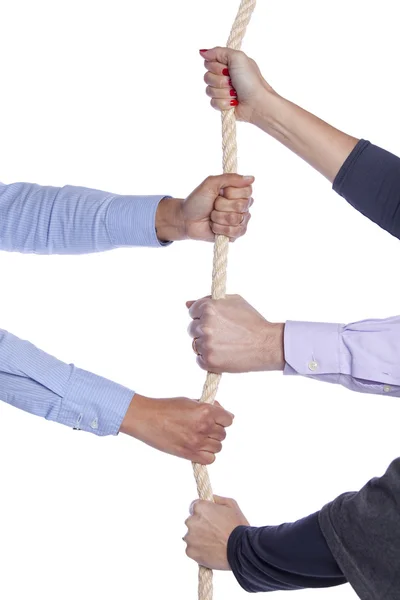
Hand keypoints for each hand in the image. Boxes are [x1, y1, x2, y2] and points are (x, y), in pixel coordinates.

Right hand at [119, 394, 233, 464]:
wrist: (146, 418)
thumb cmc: (166, 407)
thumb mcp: (189, 401)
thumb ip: (208, 407)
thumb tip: (227, 414)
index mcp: (205, 410)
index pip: (228, 419)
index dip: (223, 419)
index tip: (216, 419)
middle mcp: (204, 426)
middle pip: (223, 434)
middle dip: (215, 431)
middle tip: (202, 427)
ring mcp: (197, 441)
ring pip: (218, 447)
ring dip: (211, 443)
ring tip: (198, 437)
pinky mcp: (189, 454)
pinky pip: (210, 459)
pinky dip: (206, 455)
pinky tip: (197, 448)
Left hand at [155, 174, 252, 241]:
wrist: (186, 219)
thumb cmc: (197, 200)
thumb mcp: (211, 183)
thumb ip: (230, 178)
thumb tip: (252, 178)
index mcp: (240, 192)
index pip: (247, 191)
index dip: (231, 192)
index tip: (220, 193)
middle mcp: (243, 206)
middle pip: (241, 205)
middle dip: (221, 205)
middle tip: (213, 205)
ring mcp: (241, 221)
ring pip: (236, 219)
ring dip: (218, 217)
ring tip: (212, 216)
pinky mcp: (235, 234)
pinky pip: (234, 232)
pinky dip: (219, 228)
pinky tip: (214, 226)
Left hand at [184, 495, 248, 569]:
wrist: (241, 550)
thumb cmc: (237, 526)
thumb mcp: (231, 505)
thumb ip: (217, 499)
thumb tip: (210, 498)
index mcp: (200, 508)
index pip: (194, 506)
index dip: (203, 512)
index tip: (209, 518)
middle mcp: (191, 521)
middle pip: (192, 522)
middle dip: (200, 525)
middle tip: (214, 532)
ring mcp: (190, 537)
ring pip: (191, 536)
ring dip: (199, 538)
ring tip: (214, 543)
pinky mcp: (190, 551)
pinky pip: (192, 549)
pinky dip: (199, 550)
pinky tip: (211, 551)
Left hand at [187, 294, 284, 372]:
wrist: (266, 344)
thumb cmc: (252, 321)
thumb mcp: (234, 302)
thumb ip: (209, 300)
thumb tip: (187, 304)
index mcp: (209, 308)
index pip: (192, 312)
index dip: (203, 316)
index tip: (215, 322)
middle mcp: (205, 325)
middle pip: (192, 329)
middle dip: (204, 331)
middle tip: (222, 335)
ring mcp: (206, 344)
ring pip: (195, 344)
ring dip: (206, 345)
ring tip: (225, 345)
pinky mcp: (208, 360)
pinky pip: (199, 359)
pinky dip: (209, 359)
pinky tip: (224, 354)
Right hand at [200, 47, 274, 123]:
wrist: (257, 102)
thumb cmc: (250, 80)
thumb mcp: (237, 58)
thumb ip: (219, 51)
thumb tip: (202, 52)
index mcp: (228, 64)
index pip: (208, 63)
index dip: (215, 66)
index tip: (227, 68)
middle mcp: (224, 76)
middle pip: (207, 77)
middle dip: (220, 80)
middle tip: (232, 82)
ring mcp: (222, 91)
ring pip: (209, 91)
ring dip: (223, 92)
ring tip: (235, 93)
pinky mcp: (222, 104)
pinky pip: (212, 103)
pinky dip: (223, 103)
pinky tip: (233, 102)